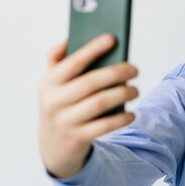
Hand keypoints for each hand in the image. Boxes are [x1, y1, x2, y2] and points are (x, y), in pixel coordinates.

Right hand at [37, 34, 138, 177]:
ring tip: (135, 90)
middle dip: (116, 73)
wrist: (53, 147)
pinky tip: (132, 114)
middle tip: (135, 70)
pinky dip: (121, 119)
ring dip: (122, 95)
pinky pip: (104, 126)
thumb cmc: (60, 106)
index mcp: (48, 83)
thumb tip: (68, 39)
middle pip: (90, 82)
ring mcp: (65, 121)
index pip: (72, 62)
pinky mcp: (77, 138)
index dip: (92, 49)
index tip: (112, 38)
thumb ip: (57, 61)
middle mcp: (54, 101)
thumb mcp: (52, 85)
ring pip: (99, 103)